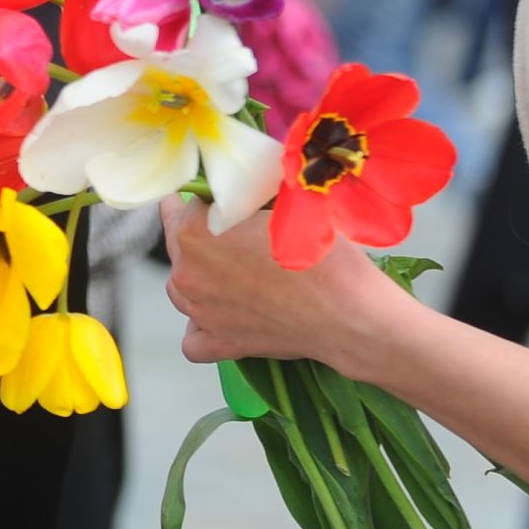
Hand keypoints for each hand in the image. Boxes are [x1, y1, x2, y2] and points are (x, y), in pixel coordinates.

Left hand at [160, 197, 397, 369]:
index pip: (184, 207)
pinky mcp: (221, 344)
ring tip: (224, 269)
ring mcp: (201, 313)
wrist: (349, 312)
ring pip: (182, 290)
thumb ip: (253, 195)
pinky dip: (202, 327)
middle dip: (196, 234)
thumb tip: (248, 185)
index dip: (203, 200)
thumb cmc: (323, 254)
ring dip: (197, 277)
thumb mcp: (287, 204)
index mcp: (195, 231)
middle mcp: (187, 273)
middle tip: (219, 226)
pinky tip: (219, 316)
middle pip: (179, 247)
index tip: (214, 197)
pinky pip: (194, 340)